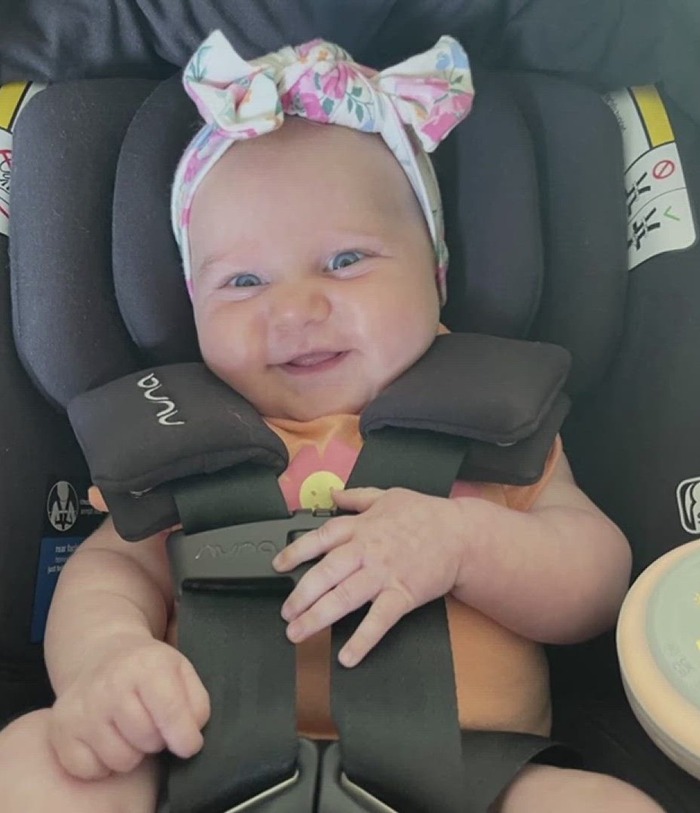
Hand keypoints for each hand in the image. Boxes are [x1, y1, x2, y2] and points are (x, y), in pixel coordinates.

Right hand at [49, 634, 209, 779]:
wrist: (101, 654)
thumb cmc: (148, 668)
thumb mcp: (181, 671)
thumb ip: (196, 704)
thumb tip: (189, 739)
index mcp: (147, 664)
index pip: (171, 710)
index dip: (185, 736)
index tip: (189, 744)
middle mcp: (110, 683)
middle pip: (147, 740)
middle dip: (157, 739)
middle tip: (151, 722)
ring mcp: (82, 707)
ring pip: (121, 760)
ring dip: (132, 752)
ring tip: (129, 729)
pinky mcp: (60, 729)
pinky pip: (90, 770)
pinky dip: (102, 764)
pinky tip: (107, 739)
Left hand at [273, 487, 463, 666]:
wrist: (461, 535)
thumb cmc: (425, 515)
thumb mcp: (388, 496)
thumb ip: (356, 497)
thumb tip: (332, 493)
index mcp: (361, 527)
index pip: (320, 538)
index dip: (296, 551)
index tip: (279, 566)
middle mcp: (367, 550)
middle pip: (326, 572)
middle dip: (301, 594)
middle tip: (285, 613)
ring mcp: (384, 574)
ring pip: (344, 597)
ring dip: (318, 617)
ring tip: (298, 633)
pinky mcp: (403, 594)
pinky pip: (379, 620)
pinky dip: (362, 639)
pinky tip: (346, 656)